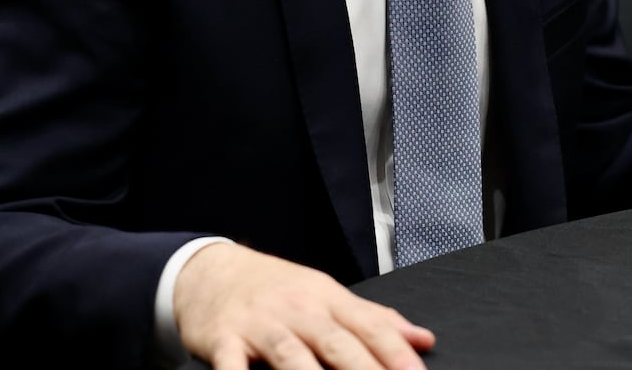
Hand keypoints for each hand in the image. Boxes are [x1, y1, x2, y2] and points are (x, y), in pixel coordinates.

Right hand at [174, 242, 434, 369]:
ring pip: (292, 356)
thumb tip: (422, 339)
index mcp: (326, 299)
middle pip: (337, 343)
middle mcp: (297, 310)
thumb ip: (372, 319)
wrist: (209, 270)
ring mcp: (260, 325)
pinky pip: (232, 366)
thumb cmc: (274, 289)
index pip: (369, 327)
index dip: (396, 353)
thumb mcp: (324, 294)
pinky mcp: (224, 340)